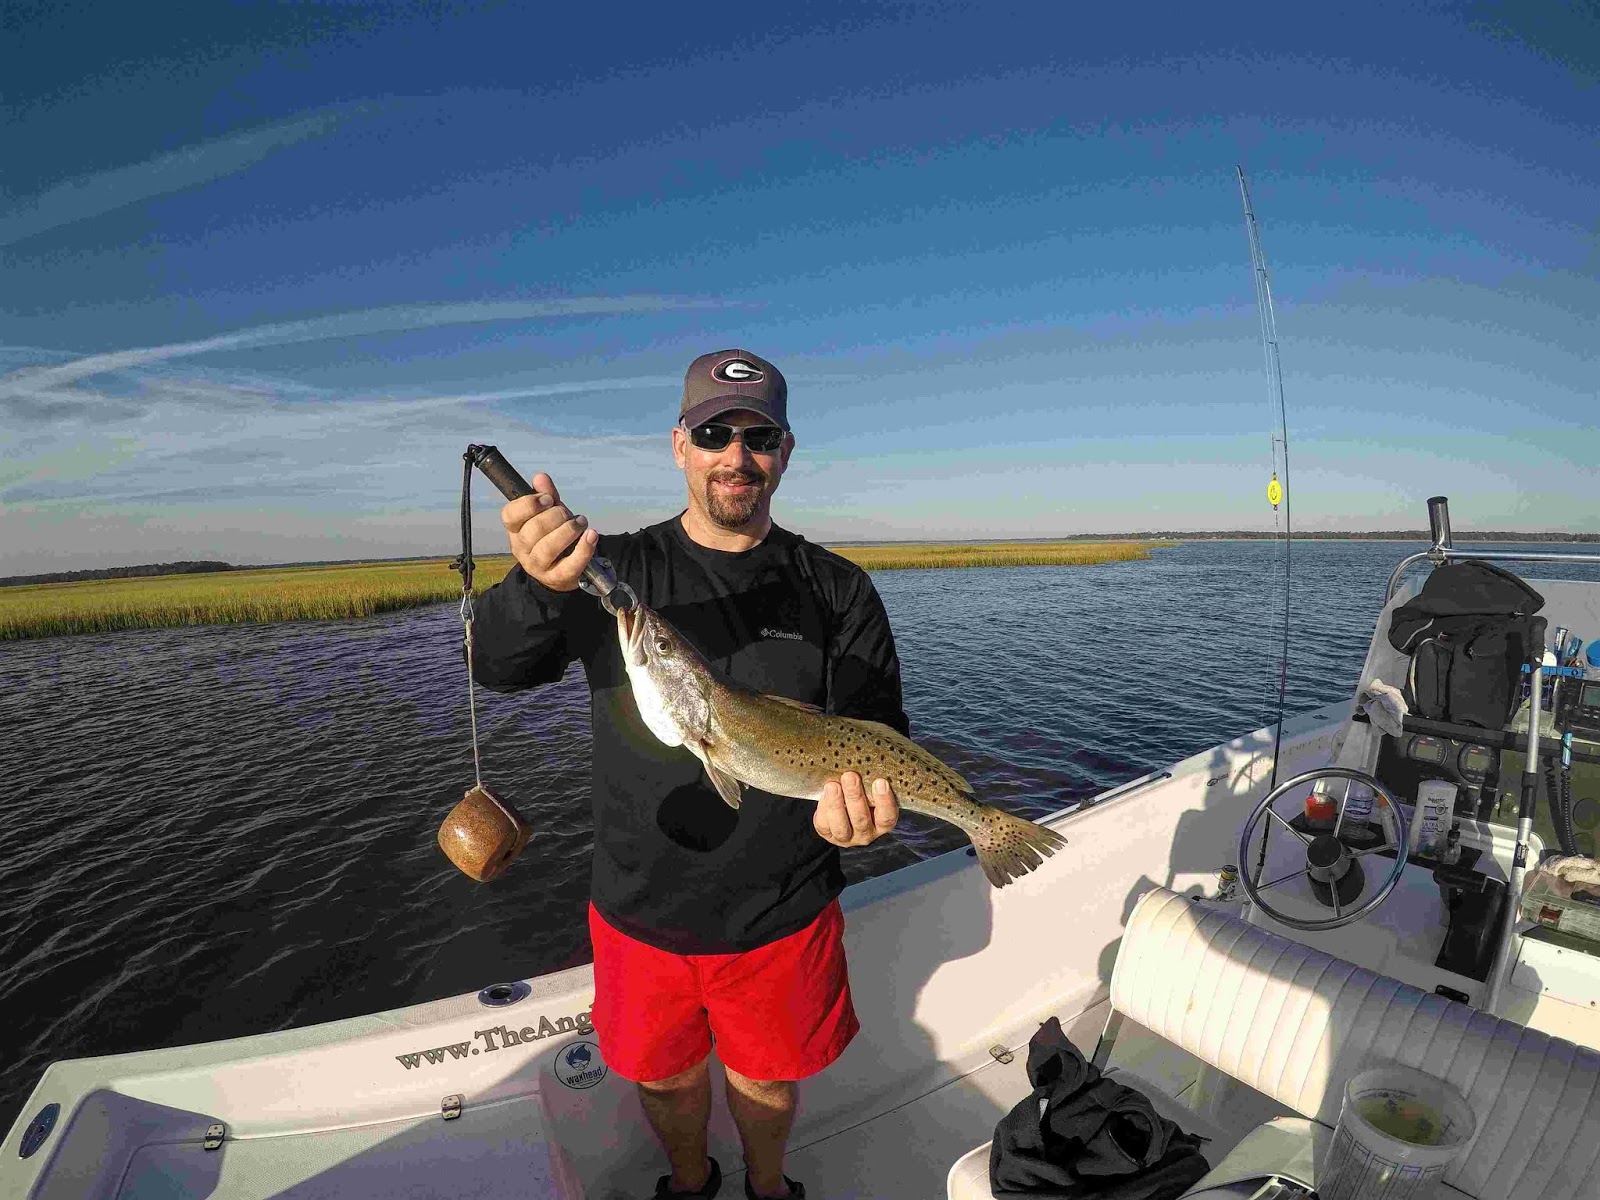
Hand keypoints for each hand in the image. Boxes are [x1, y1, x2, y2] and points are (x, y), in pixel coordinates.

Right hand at [501, 471, 597, 592]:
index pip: (510, 515)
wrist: (562, 569)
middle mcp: (521, 549)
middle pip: (533, 530)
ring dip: (568, 531)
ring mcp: (537, 566)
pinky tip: (592, 535)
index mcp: (515, 530)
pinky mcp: (557, 578)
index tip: (549, 499)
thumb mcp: (550, 513)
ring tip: (581, 522)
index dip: (529, 504)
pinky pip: (569, 565)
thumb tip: (541, 477)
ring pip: (548, 548)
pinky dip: (583, 549)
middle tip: (569, 514)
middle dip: (556, 516)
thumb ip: (547, 496)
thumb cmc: (554, 536)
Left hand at [814, 772, 898, 847]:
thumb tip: (864, 761)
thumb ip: (870, 782)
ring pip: (841, 826)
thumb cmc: (862, 794)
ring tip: (832, 785)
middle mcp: (866, 833)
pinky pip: (825, 825)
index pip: (887, 817)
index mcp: (882, 823)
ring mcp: (848, 837)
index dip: (884, 801)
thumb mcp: (870, 790)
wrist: (843, 808)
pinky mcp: (829, 835)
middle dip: (854, 796)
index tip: (880, 781)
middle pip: (861, 819)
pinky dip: (823, 809)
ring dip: (836, 805)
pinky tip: (825, 793)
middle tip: (850, 776)